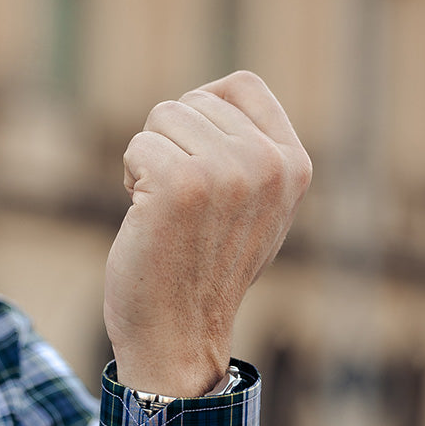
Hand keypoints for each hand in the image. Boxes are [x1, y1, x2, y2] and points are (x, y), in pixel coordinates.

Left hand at [104, 71, 311, 397]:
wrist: (178, 339)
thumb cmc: (203, 276)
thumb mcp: (254, 213)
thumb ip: (252, 156)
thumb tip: (217, 97)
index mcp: (294, 166)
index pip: (241, 86)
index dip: (202, 114)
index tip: (197, 166)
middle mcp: (267, 165)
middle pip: (194, 101)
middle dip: (172, 145)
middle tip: (180, 209)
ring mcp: (226, 173)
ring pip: (162, 117)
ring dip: (149, 162)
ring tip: (166, 216)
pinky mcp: (180, 185)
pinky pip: (137, 147)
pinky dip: (130, 181)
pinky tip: (147, 223)